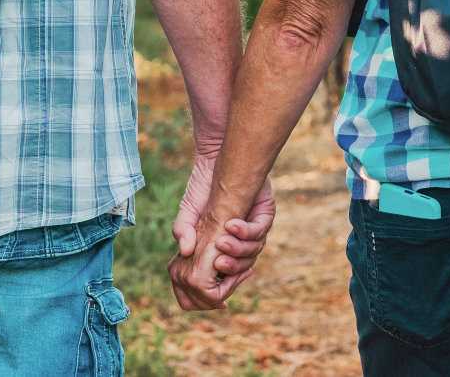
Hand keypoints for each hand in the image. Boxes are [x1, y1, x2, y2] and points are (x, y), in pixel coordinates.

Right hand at [168, 152, 275, 310]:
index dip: (219, 286)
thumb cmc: (202, 187)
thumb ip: (183, 230)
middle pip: (242, 268)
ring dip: (238, 250)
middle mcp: (242, 240)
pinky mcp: (265, 213)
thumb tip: (184, 252)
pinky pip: (260, 230)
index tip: (210, 290)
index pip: (225, 275)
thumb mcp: (188, 211)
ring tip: (222, 241)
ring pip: (253, 252)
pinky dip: (246, 232)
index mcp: (222, 247)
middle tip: (218, 265)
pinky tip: (232, 225)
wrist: (217, 160)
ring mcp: (255, 229)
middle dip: (231, 271)